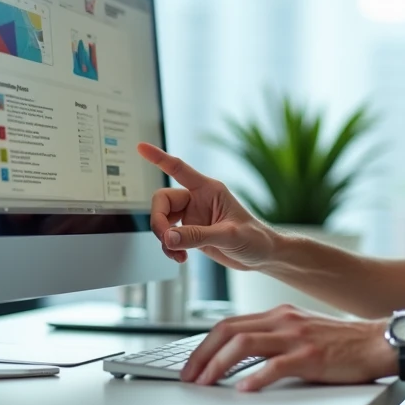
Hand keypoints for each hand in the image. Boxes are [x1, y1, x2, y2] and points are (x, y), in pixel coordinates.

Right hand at [137, 143, 275, 270]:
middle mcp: (198, 200)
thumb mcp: (229, 235)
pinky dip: (169, 248)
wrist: (263, 257)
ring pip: (162, 221)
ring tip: (178, 254)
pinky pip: (169, 237)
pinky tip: (181, 257)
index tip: (141, 147)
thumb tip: (168, 238)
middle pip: (162, 201)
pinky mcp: (191, 233)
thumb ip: (197, 236)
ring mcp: (192, 217)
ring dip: (164, 239)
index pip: (178, 169)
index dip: (158, 158)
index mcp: (209, 190)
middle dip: (159, 221)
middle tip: (167, 240)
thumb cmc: (255, 238)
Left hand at [182, 305, 395, 391]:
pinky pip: (274, 366)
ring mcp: (296, 337)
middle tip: (189, 376)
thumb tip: (243, 354)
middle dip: (202, 355)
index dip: (205, 345)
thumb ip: (275, 337)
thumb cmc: (342, 342)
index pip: (230, 324)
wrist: (377, 342)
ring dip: (218, 366)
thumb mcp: (302, 330)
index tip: (191, 364)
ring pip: (244, 345)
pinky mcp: (310, 357)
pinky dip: (254, 379)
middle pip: (229, 331)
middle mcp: (283, 321)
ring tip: (206, 383)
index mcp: (279, 314)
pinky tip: (243, 389)